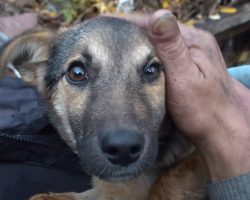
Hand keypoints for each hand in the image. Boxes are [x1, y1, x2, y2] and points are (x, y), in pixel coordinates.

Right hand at [115, 10, 249, 180]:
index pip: (154, 22)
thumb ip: (172, 47)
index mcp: (193, 40)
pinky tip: (131, 60)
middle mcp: (192, 43)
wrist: (221, 129)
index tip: (102, 24)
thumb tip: (158, 14)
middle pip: (154, 30)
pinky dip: (143, 54)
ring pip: (155, 42)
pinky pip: (160, 54)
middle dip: (128, 31)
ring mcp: (189, 54)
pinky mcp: (185, 66)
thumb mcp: (185, 78)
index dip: (126, 22)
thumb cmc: (205, 109)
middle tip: (102, 35)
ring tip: (110, 45)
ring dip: (134, 42)